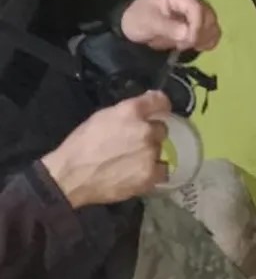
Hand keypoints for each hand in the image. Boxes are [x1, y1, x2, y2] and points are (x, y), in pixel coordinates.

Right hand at [41, 92, 171, 207]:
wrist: (70, 177)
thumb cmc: (81, 145)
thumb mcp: (102, 117)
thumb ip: (127, 112)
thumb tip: (145, 108)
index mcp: (132, 112)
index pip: (160, 101)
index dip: (161, 106)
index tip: (159, 111)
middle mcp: (145, 130)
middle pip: (161, 129)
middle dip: (150, 134)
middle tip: (133, 144)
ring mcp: (149, 153)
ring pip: (160, 150)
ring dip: (149, 154)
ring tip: (131, 162)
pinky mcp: (150, 175)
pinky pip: (162, 171)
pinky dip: (154, 172)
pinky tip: (139, 174)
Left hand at [121, 0, 220, 51]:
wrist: (133, 23)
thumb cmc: (138, 18)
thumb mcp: (148, 22)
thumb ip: (168, 27)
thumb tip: (187, 34)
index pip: (197, 8)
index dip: (197, 26)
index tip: (189, 41)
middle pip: (208, 15)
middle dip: (199, 33)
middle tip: (183, 45)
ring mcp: (196, 9)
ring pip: (212, 24)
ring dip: (204, 38)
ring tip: (187, 45)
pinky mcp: (199, 21)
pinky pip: (211, 31)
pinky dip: (208, 40)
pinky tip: (197, 46)